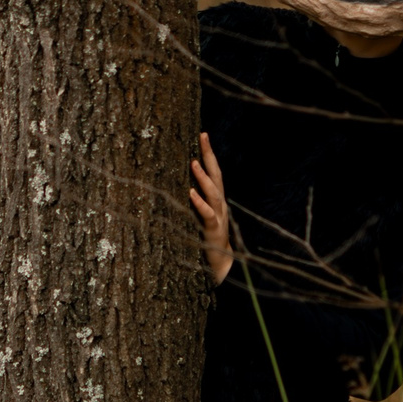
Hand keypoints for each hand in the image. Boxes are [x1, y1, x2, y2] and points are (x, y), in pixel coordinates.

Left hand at [189, 132, 231, 283]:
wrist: (221, 267)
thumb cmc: (207, 239)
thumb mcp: (201, 216)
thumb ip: (196, 199)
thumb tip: (180, 180)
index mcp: (216, 199)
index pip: (214, 171)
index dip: (209, 153)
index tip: (202, 134)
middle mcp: (220, 205)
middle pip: (217, 176)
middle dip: (210, 155)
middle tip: (203, 135)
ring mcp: (218, 217)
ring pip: (214, 193)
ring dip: (204, 177)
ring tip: (193, 162)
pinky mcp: (213, 231)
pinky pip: (207, 215)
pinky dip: (200, 203)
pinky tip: (191, 193)